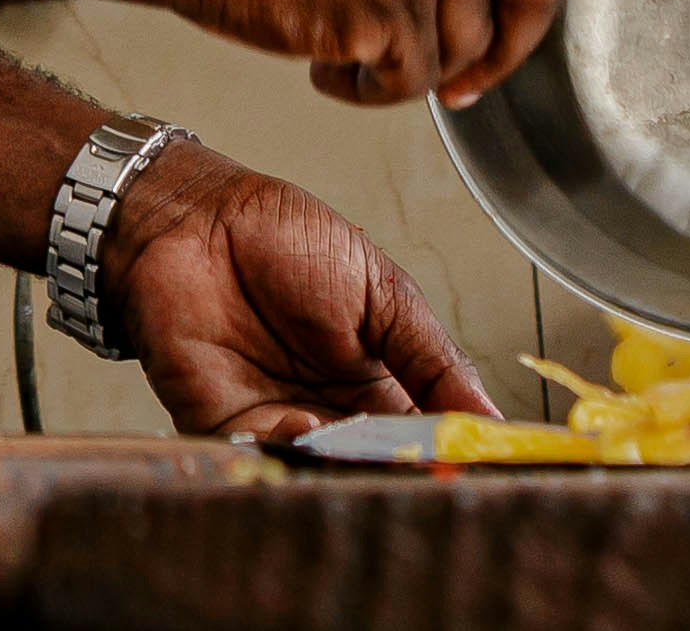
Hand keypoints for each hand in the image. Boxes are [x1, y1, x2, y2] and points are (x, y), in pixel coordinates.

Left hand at [100, 144, 493, 436]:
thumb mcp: (385, 293)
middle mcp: (329, 415)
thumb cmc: (285, 239)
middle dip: (396, 474)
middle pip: (373, 468)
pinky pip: (259, 460)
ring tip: (364, 443)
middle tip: (420, 469)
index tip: (472, 467)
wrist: (198, 215)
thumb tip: (491, 418)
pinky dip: (285, 453)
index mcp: (377, 387)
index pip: (423, 443)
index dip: (445, 459)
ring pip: (320, 471)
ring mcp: (277, 424)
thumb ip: (434, 359)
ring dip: (344, 464)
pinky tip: (305, 427)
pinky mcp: (223, 427)